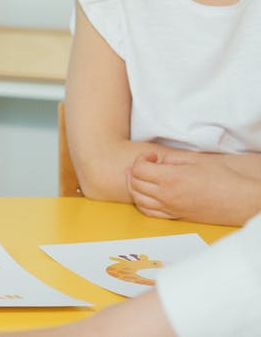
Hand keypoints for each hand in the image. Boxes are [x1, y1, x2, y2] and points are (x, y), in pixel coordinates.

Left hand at [127, 151, 258, 225]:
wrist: (239, 200)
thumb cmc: (222, 179)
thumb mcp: (196, 161)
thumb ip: (172, 159)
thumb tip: (157, 161)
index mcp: (171, 178)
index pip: (139, 169)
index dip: (140, 159)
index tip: (151, 156)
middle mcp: (167, 196)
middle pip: (135, 183)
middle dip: (134, 171)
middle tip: (143, 163)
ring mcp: (170, 209)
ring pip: (138, 199)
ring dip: (134, 186)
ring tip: (139, 177)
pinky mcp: (175, 217)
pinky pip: (149, 212)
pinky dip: (141, 202)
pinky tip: (145, 194)